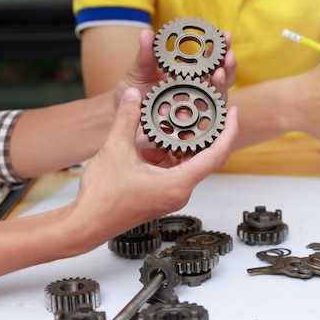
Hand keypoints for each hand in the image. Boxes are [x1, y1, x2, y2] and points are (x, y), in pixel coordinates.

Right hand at [70, 87, 237, 251]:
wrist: (87, 224)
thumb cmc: (102, 198)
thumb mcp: (114, 149)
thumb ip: (126, 119)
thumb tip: (134, 95)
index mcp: (178, 184)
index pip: (216, 155)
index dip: (228, 132)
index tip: (233, 113)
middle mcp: (180, 192)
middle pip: (205, 158)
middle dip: (206, 134)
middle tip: (207, 110)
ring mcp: (171, 195)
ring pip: (187, 164)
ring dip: (183, 143)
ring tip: (178, 120)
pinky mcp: (162, 195)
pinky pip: (174, 171)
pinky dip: (169, 154)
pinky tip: (157, 139)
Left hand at [110, 29, 236, 148]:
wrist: (121, 114)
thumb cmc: (133, 90)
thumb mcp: (140, 70)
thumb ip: (146, 53)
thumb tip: (147, 33)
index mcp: (189, 74)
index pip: (210, 59)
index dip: (220, 47)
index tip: (225, 35)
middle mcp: (196, 90)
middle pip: (220, 79)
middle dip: (227, 66)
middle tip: (228, 55)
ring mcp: (196, 109)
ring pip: (218, 98)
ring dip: (222, 85)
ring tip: (220, 73)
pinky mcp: (191, 128)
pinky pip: (206, 122)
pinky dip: (212, 112)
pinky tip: (213, 101)